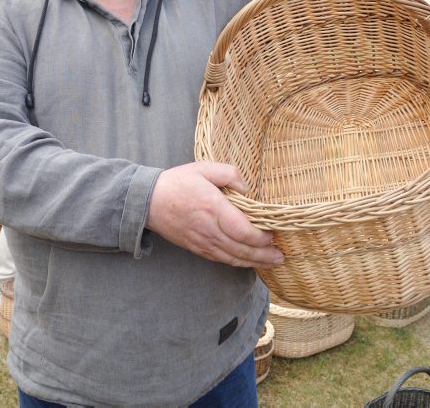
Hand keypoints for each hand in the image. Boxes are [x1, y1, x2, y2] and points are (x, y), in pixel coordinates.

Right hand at [146, 162, 283, 268]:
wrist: (148, 201)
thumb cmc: (178, 183)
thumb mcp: (205, 168)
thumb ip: (230, 174)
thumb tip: (248, 190)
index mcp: (214, 208)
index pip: (244, 231)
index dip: (262, 237)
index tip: (274, 234)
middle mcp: (210, 229)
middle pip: (242, 249)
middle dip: (264, 255)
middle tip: (281, 256)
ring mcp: (203, 242)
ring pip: (233, 258)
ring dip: (255, 262)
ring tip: (272, 262)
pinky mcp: (197, 248)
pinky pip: (221, 259)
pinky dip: (238, 262)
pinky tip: (249, 261)